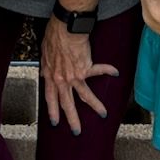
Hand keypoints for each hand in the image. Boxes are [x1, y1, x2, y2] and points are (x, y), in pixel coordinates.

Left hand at [40, 16, 118, 133]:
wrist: (65, 27)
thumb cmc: (53, 35)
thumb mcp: (44, 52)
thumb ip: (46, 65)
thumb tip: (45, 71)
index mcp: (51, 75)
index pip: (50, 98)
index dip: (53, 110)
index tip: (56, 121)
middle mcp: (62, 79)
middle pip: (67, 103)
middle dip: (72, 119)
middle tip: (77, 131)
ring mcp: (75, 75)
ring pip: (85, 95)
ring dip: (95, 105)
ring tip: (103, 114)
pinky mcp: (86, 67)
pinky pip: (99, 70)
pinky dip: (107, 70)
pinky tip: (115, 72)